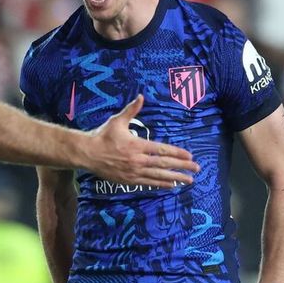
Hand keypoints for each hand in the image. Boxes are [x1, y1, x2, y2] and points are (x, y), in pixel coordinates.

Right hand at [85, 95, 199, 186]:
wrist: (87, 154)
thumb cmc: (102, 136)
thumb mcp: (117, 121)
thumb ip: (131, 110)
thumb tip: (141, 96)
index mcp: (137, 145)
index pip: (162, 150)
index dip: (177, 153)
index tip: (190, 156)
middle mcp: (138, 160)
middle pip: (164, 164)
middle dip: (182, 166)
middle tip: (196, 169)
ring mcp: (133, 172)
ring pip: (158, 176)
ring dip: (175, 178)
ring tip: (189, 180)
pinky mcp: (128, 180)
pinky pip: (148, 183)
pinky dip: (161, 185)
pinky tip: (171, 185)